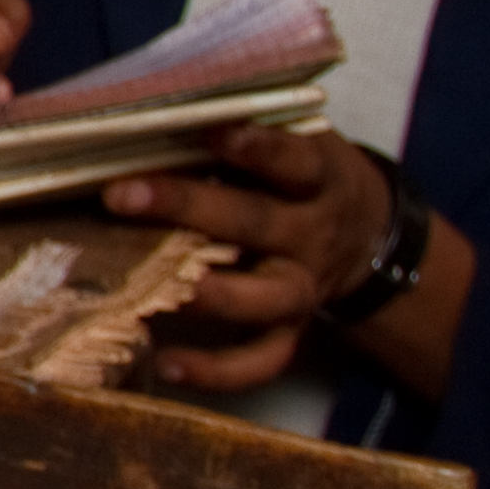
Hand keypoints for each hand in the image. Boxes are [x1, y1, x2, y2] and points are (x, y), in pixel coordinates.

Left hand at [106, 122, 398, 396]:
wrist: (368, 233)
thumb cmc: (299, 173)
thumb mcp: (295, 141)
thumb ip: (239, 134)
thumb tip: (147, 118)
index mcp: (317, 179)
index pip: (293, 160)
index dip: (257, 147)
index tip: (211, 131)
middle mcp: (311, 234)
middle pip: (257, 223)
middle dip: (188, 209)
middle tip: (121, 195)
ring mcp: (302, 287)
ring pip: (263, 297)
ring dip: (207, 294)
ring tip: (149, 288)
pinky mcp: (289, 330)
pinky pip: (260, 359)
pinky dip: (217, 371)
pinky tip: (166, 365)